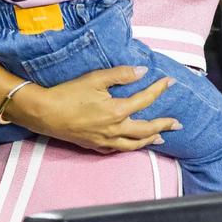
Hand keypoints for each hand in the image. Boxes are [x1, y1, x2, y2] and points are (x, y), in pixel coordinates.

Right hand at [8, 65, 178, 152]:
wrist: (44, 113)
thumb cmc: (68, 94)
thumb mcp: (95, 78)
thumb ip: (121, 75)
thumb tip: (142, 71)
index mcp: (116, 111)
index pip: (145, 100)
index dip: (159, 89)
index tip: (170, 81)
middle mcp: (114, 130)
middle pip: (146, 130)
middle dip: (164, 125)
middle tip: (178, 123)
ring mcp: (104, 141)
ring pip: (133, 144)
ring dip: (149, 139)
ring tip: (161, 137)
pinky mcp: (94, 146)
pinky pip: (117, 150)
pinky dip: (129, 147)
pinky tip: (131, 144)